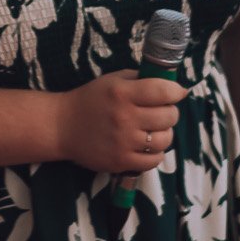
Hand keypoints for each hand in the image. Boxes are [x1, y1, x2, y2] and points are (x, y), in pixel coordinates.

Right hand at [51, 72, 188, 180]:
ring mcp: (123, 141)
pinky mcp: (121, 161)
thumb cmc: (91, 100)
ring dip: (165, 134)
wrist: (62, 126)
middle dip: (170, 112)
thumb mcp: (112, 80)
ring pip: (164, 140)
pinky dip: (155, 153)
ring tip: (154, 130)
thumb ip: (139, 79)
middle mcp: (124, 117)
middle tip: (162, 112)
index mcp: (122, 93)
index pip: (163, 91)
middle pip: (169, 116)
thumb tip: (171, 84)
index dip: (176, 91)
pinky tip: (146, 146)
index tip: (178, 92)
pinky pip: (154, 160)